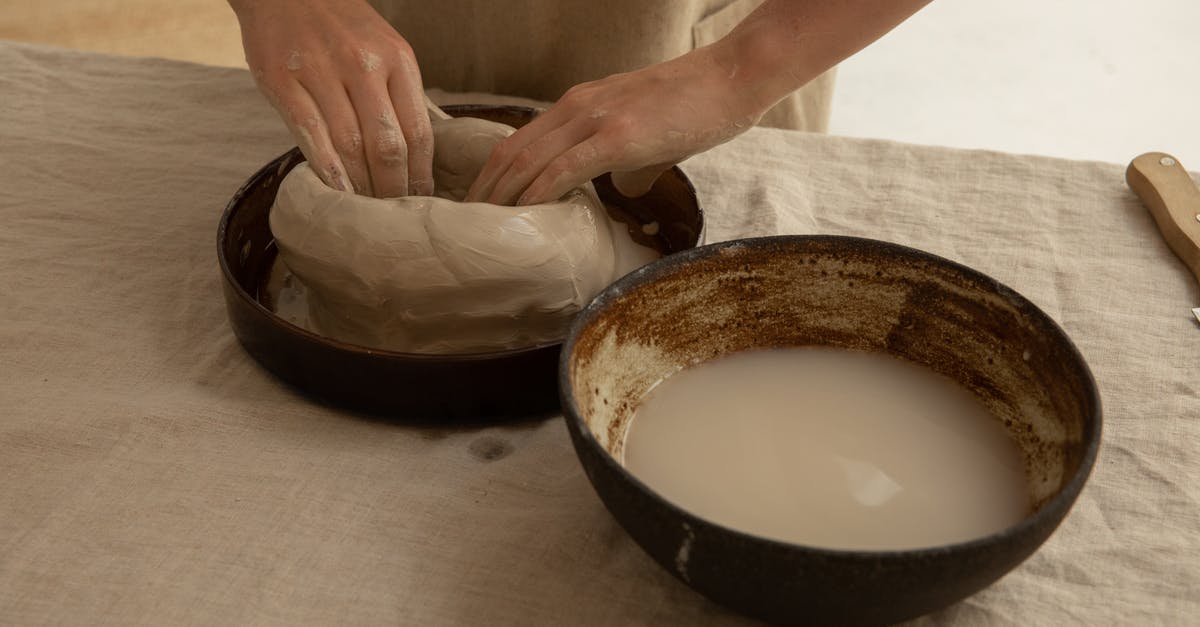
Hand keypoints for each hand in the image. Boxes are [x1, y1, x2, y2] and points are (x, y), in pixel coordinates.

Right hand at [232, 0, 432, 196]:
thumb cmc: (342, 26)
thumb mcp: (386, 48)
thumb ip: (402, 94)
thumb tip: (427, 150)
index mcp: (397, 59)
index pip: (419, 132)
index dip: (421, 175)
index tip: (420, 201)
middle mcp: (362, 65)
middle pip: (387, 146)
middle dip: (393, 190)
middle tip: (393, 215)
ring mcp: (320, 71)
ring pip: (350, 146)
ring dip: (361, 187)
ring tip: (367, 211)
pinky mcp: (282, 80)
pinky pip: (309, 134)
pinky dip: (326, 170)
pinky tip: (336, 192)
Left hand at [465, 46, 761, 205]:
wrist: (731, 77)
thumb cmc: (697, 107)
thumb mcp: (650, 138)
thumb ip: (628, 165)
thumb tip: (621, 193)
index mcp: (578, 105)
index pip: (518, 143)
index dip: (492, 178)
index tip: (480, 210)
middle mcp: (576, 107)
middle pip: (511, 153)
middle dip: (484, 193)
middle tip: (467, 228)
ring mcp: (594, 120)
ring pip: (529, 161)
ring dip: (502, 198)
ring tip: (484, 230)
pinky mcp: (617, 137)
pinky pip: (563, 169)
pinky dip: (537, 194)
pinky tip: (524, 215)